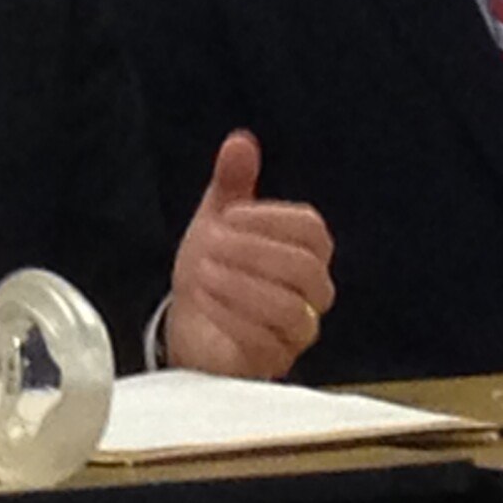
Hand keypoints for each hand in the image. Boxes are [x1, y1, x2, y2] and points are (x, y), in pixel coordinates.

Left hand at [165, 131, 334, 379]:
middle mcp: (311, 294)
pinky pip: (265, 343)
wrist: (191, 325)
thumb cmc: (214, 269)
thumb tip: (240, 140)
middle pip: (304, 269)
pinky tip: (203, 301)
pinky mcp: (272, 362)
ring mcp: (295, 332)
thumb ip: (232, 182)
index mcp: (306, 252)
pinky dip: (230, 317)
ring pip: (289, 308)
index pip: (312, 230)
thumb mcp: (218, 220)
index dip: (269, 219)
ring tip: (201, 273)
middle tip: (209, 244)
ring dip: (238, 285)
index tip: (227, 215)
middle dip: (250, 252)